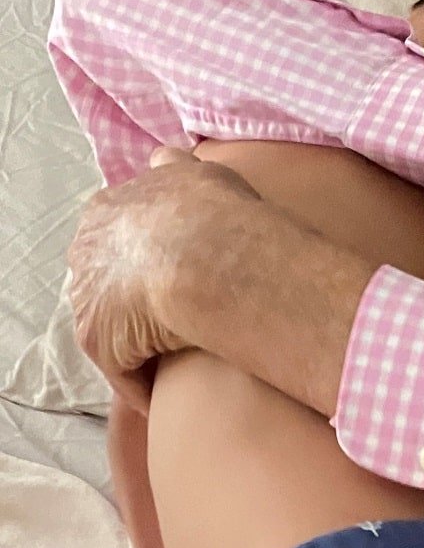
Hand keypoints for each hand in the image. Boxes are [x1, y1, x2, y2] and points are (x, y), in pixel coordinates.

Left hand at [67, 147, 259, 412]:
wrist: (207, 254)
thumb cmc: (213, 212)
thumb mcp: (199, 171)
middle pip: (106, 282)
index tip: (180, 267)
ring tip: (180, 356)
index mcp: (106, 210)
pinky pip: (125, 372)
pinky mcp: (100, 344)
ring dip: (139, 342)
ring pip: (112, 328)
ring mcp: (88, 300)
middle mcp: (85, 253)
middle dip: (134, 298)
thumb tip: (163, 156)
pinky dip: (146, 383)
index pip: (118, 236)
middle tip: (180, 312)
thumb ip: (176, 166)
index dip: (149, 254)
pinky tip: (175, 390)